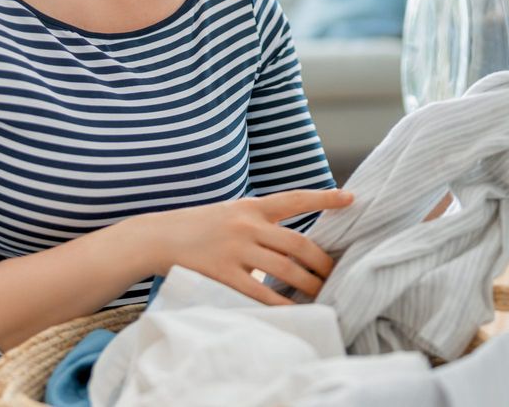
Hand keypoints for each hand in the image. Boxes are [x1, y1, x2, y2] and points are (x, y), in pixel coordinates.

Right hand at [146, 188, 353, 305]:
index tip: (350, 198)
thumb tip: (295, 248)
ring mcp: (235, 250)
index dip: (324, 198)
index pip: (295, 199)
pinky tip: (296, 310)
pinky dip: (282, 303)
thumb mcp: (231, 214)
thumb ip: (261, 224)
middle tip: (336, 274)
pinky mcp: (223, 274)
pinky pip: (261, 293)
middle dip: (322, 262)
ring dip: (309, 285)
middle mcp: (246, 225)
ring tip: (322, 294)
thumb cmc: (201, 227)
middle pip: (298, 244)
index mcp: (251, 207)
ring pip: (285, 269)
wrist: (158, 237)